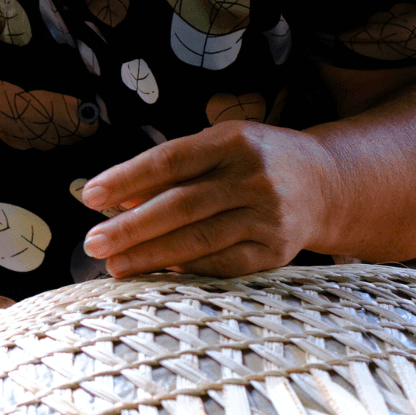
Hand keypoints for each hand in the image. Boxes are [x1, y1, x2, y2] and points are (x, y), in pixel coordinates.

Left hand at [80, 121, 340, 278]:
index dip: (126, 178)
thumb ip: (170, 169)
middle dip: (131, 227)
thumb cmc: (252, 159)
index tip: (89, 196)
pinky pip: (223, 264)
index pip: (169, 160)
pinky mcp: (276, 251)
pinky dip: (187, 269)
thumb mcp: (215, 146)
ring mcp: (268, 216)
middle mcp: (253, 177)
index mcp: (232, 141)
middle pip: (180, 205)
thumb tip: (118, 198)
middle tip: (92, 242)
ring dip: (150, 255)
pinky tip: (156, 273)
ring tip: (113, 265)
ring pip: (199, 239)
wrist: (325, 182)